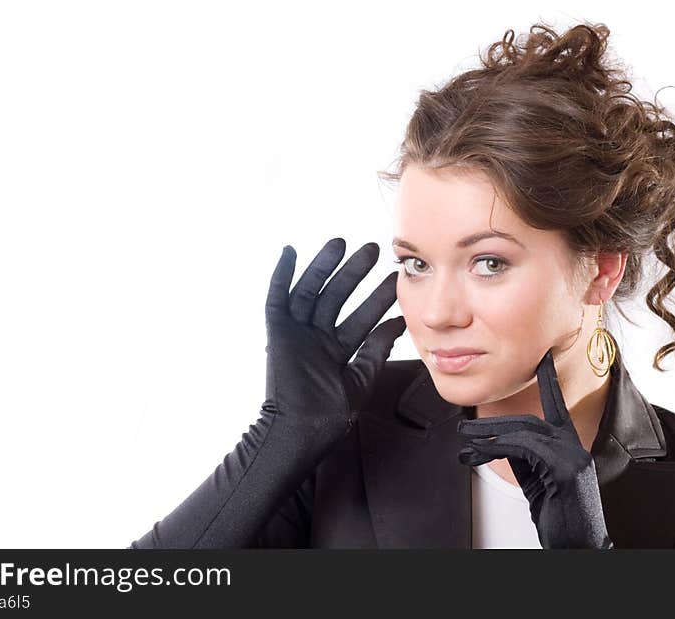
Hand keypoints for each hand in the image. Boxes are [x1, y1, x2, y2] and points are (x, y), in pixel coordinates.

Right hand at [264, 237, 406, 448]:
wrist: (301, 431)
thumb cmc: (329, 415)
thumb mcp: (361, 378)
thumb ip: (377, 350)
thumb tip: (398, 324)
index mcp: (335, 350)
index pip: (360, 317)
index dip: (376, 298)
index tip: (394, 278)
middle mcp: (315, 338)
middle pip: (336, 296)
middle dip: (354, 273)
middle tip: (373, 250)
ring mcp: (296, 334)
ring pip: (311, 291)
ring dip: (324, 266)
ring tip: (341, 243)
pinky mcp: (277, 333)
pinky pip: (277, 298)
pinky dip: (282, 275)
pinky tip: (291, 252)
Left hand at [457, 349, 612, 548]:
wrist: (580, 546)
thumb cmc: (559, 515)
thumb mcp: (536, 478)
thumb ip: (524, 454)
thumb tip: (496, 440)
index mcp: (571, 444)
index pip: (558, 404)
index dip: (550, 380)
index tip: (544, 358)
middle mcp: (575, 446)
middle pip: (528, 421)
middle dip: (492, 425)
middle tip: (464, 430)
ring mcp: (573, 457)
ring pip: (523, 432)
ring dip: (488, 437)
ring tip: (464, 444)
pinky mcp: (565, 470)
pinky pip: (524, 449)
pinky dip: (497, 449)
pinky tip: (478, 456)